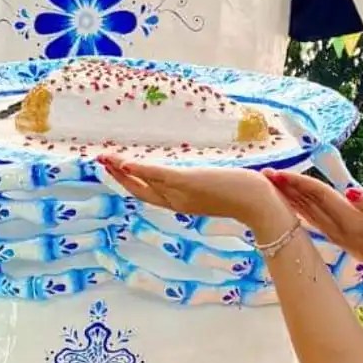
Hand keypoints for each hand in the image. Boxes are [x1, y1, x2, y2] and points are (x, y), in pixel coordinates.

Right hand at [98, 156, 289, 235]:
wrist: (262, 203)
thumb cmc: (247, 194)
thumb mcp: (218, 188)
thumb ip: (204, 185)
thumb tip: (200, 177)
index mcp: (182, 202)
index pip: (149, 192)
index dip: (129, 182)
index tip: (115, 168)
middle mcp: (177, 201)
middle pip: (139, 190)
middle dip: (118, 176)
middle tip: (100, 160)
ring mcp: (182, 193)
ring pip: (144, 182)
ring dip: (122, 170)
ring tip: (104, 158)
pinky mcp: (189, 183)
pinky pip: (159, 176)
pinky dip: (140, 170)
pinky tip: (126, 163)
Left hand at [264, 170, 362, 281]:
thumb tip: (351, 191)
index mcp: (350, 220)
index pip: (320, 197)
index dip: (301, 183)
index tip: (282, 173)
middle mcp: (336, 227)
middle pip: (306, 203)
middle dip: (286, 187)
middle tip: (265, 173)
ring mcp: (332, 232)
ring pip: (305, 210)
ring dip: (287, 195)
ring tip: (270, 181)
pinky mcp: (332, 234)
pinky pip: (309, 217)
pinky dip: (296, 205)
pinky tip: (286, 197)